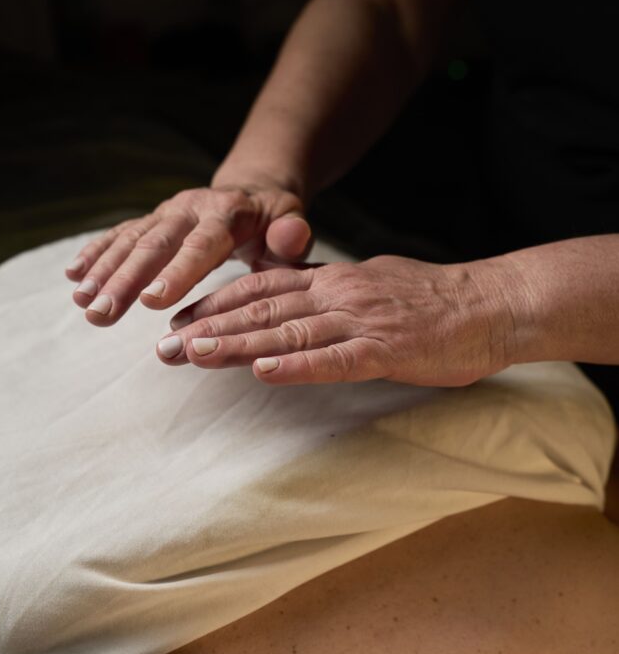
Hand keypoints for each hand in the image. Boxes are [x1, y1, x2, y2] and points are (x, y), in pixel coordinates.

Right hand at [65, 184, 312, 324]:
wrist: (253, 192)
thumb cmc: (275, 223)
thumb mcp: (291, 225)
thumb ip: (291, 236)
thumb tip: (291, 236)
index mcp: (226, 214)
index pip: (200, 244)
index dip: (177, 271)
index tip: (152, 301)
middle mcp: (189, 208)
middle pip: (154, 245)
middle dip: (125, 280)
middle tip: (101, 313)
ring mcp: (166, 213)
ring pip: (130, 241)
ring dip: (103, 272)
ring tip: (82, 303)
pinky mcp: (150, 221)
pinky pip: (119, 235)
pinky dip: (95, 254)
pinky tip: (73, 277)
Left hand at [157, 254, 517, 385]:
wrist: (490, 304)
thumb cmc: (431, 301)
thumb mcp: (370, 284)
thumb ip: (328, 293)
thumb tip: (291, 301)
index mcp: (332, 279)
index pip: (260, 286)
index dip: (215, 302)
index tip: (177, 319)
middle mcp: (337, 294)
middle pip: (260, 309)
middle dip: (207, 328)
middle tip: (162, 348)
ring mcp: (359, 322)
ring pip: (287, 332)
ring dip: (236, 345)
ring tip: (193, 355)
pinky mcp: (385, 351)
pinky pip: (334, 360)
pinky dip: (297, 367)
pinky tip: (263, 373)